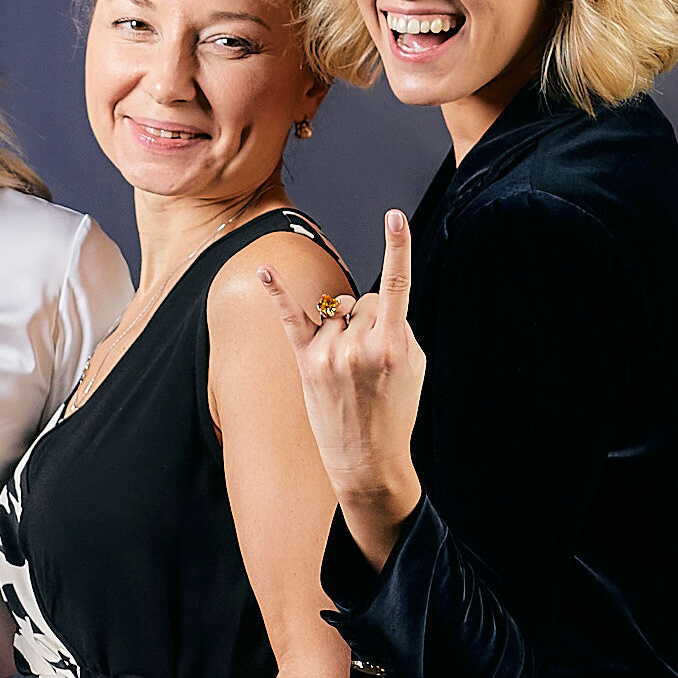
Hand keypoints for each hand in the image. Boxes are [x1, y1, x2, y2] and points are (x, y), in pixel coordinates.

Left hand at [261, 213, 426, 562]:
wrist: (367, 459)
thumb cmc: (395, 410)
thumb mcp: (414, 366)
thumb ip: (397, 327)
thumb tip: (369, 305)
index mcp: (391, 345)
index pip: (396, 286)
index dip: (398, 248)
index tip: (394, 217)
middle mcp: (356, 346)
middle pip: (363, 301)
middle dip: (370, 320)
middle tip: (373, 363)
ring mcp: (328, 354)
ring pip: (337, 310)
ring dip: (343, 327)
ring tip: (350, 370)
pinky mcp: (306, 363)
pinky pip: (290, 319)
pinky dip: (277, 293)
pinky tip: (263, 270)